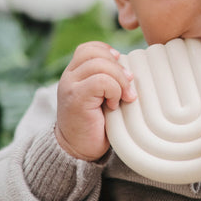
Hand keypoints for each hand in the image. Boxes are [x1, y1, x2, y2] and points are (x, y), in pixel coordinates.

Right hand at [55, 42, 135, 160]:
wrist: (78, 151)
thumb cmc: (96, 126)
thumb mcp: (103, 98)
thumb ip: (109, 80)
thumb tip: (131, 69)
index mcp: (74, 74)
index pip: (89, 48)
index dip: (108, 53)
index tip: (121, 73)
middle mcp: (69, 77)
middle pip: (96, 53)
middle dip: (119, 68)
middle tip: (128, 89)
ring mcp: (70, 86)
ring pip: (100, 65)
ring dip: (119, 81)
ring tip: (122, 99)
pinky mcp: (76, 98)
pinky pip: (101, 81)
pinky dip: (114, 91)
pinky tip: (113, 105)